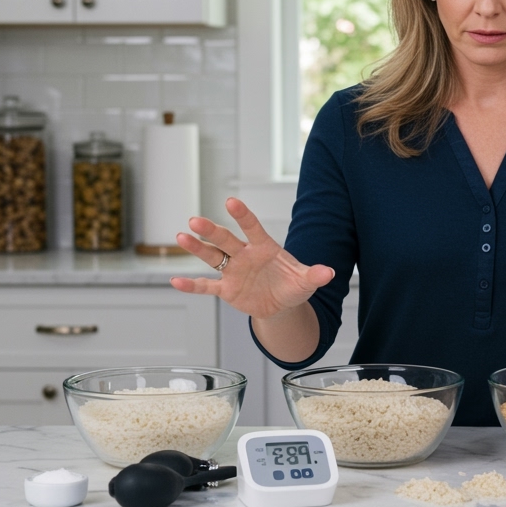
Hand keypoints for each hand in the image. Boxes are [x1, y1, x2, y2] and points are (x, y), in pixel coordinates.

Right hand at [169, 197, 334, 320]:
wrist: (282, 304)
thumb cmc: (293, 285)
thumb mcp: (306, 281)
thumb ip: (314, 275)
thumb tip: (330, 272)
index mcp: (264, 247)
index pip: (252, 228)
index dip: (242, 216)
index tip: (231, 201)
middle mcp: (245, 255)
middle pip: (226, 240)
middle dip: (211, 231)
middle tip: (195, 220)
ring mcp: (233, 271)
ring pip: (212, 257)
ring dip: (197, 248)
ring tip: (181, 237)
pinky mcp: (226, 289)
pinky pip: (206, 286)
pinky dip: (192, 286)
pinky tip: (176, 282)